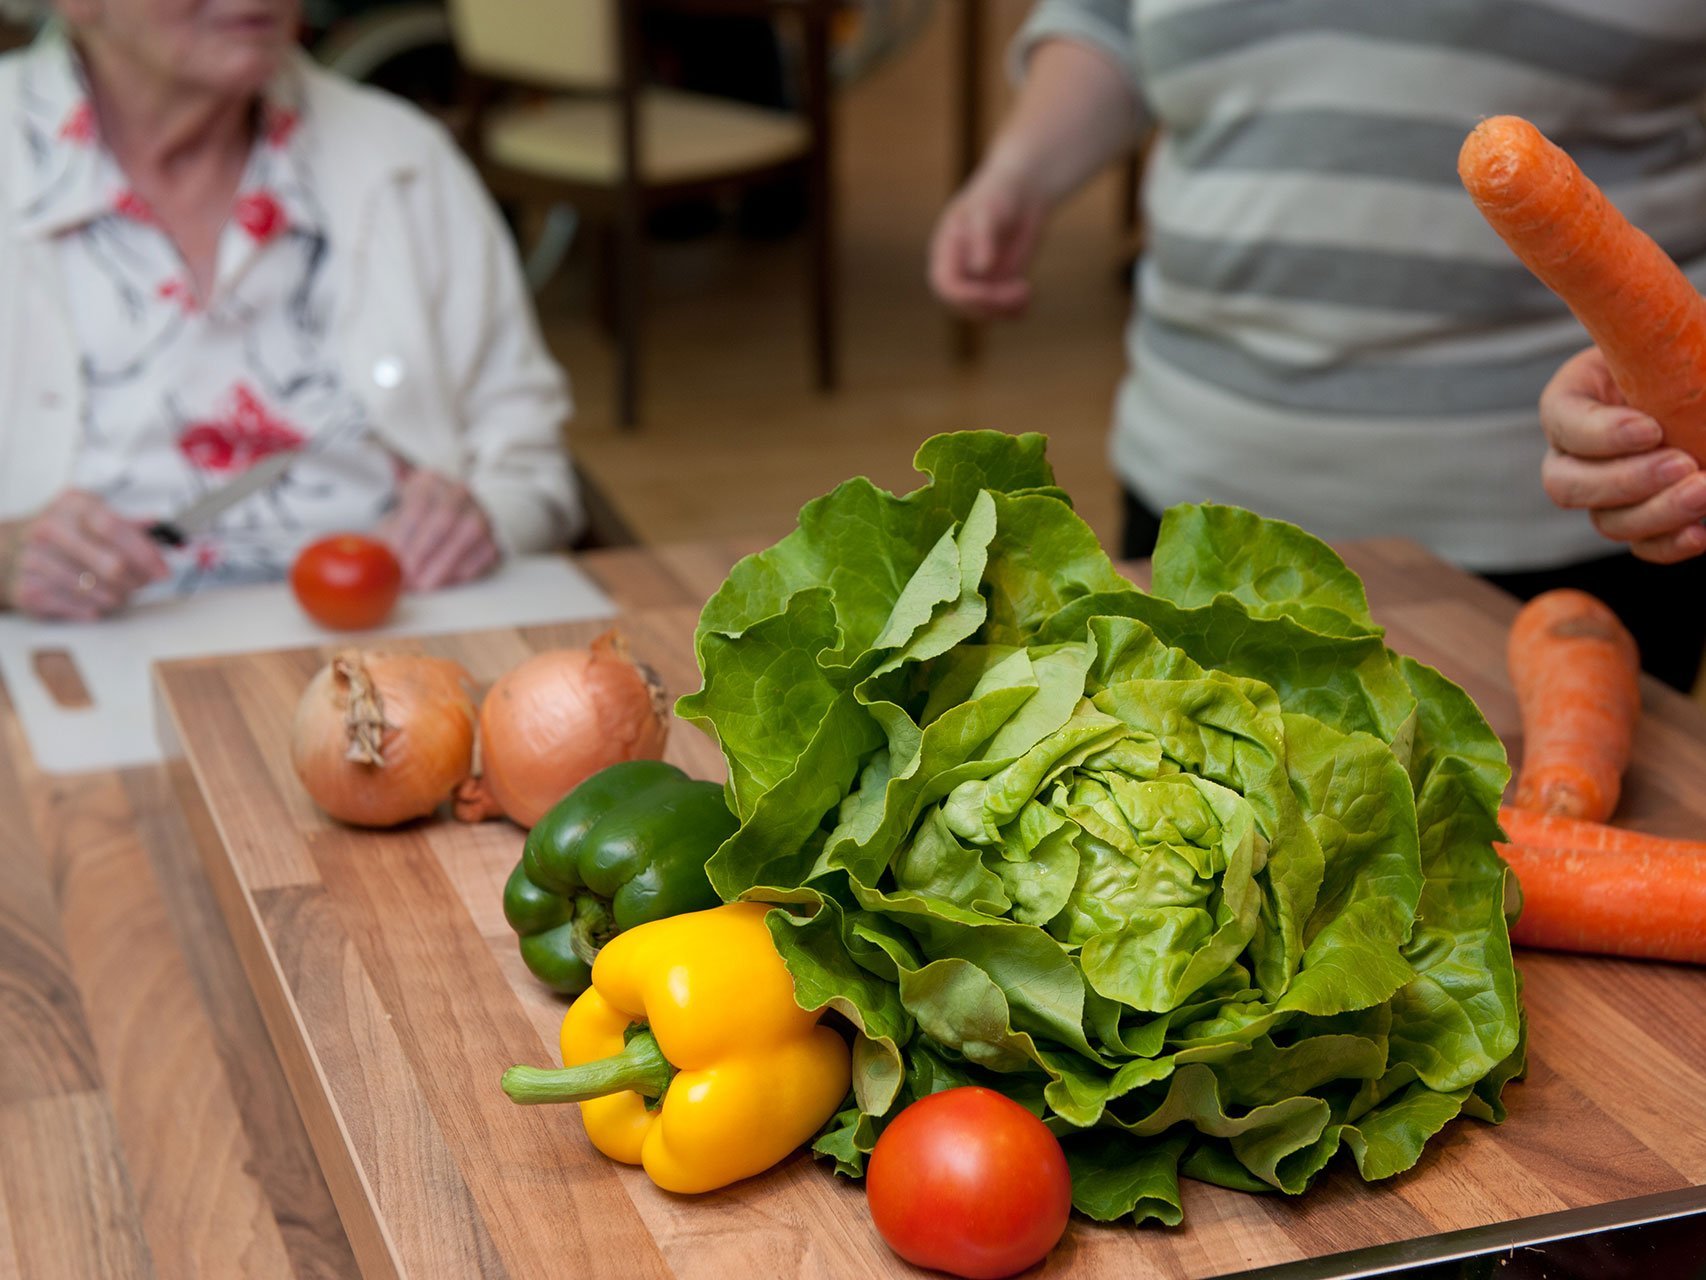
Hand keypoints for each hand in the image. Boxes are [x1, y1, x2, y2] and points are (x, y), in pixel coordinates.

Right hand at [2, 490, 169, 620]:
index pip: (115, 528)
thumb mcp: (89, 514)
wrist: (6, 548)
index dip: (145, 553)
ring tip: (120, 592)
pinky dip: (94, 609)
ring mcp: (35, 560)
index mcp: (73, 506)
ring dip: (118, 597)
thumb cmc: (60, 532)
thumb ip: (126, 522)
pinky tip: (96, 602)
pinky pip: (76, 607)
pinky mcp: (28, 588)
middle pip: (111, 565)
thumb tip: (158, 526)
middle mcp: (50, 529)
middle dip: (136, 581)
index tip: (162, 571)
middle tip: (143, 585)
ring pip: (97, 591)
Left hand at [376, 468, 499, 590]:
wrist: (442, 525)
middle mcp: (459, 492)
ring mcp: (481, 514)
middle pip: (444, 518)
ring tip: (422, 585)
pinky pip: (484, 554)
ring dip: (444, 564)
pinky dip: (462, 571)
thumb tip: (371, 556)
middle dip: (424, 551)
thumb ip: (383, 536)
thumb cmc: (412, 529)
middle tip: (408, 576)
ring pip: (470, 534)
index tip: (393, 559)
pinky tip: (442, 582)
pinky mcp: (493, 539)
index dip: (405, 535)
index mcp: (429, 481)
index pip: (417, 506)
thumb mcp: (394, 521)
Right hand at [928, 161, 1049, 319]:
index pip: (946, 285)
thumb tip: (980, 269)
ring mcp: (976, 282)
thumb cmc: (998, 196)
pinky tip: (1028, 298)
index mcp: (945, 252)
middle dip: (992, 303)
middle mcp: (957, 271)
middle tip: (1022, 288)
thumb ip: (982, 239)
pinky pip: (1001, 311)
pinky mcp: (996, 287)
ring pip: (984, 312)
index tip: (993, 293)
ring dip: (1005, 309)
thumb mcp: (989, 212)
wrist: (1019, 195)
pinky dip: (1014, 311)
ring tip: (1027, 290)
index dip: (967, 295)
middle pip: (965, 304)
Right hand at [1539, 347, 1705, 563]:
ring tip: (1704, 492)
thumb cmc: (1683, 348)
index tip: (1651, 429)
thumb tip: (1674, 398)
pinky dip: (1669, 544)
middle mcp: (1577, 451)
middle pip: (1567, 484)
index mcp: (1574, 397)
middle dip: (1624, 481)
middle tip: (1681, 465)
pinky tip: (1701, 532)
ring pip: (1606, 521)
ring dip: (1655, 513)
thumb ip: (1663, 356)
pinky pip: (1642, 545)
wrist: (1693, 377)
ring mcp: (1606, 491)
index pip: (1563, 420)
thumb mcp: (1668, 342)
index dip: (1602, 434)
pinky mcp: (1641, 518)